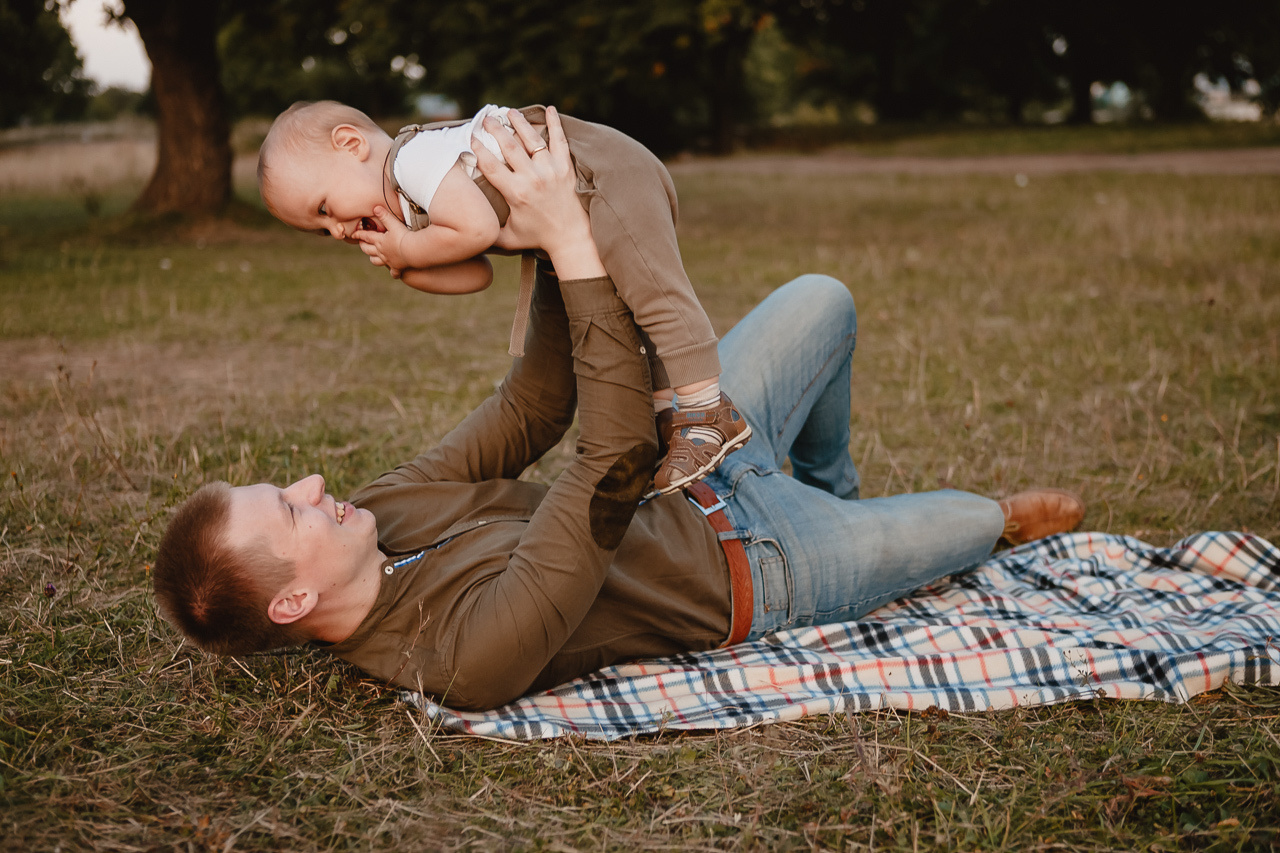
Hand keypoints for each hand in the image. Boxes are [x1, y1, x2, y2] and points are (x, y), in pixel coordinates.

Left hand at [354, 206, 411, 277]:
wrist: (413, 251)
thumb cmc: (403, 236)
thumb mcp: (394, 224)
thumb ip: (385, 215)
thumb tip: (375, 207)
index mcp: (379, 241)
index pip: (366, 237)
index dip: (359, 234)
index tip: (353, 234)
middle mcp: (381, 252)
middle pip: (368, 250)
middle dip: (364, 246)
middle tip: (362, 243)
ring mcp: (389, 261)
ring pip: (376, 261)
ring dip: (373, 259)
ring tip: (373, 256)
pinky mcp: (397, 267)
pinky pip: (393, 272)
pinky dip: (393, 272)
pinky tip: (394, 272)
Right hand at [471, 107, 603, 277]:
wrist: (570, 238)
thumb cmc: (537, 238)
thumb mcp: (508, 238)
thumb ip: (487, 232)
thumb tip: (466, 227)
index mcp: (516, 193)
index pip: (491, 165)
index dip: (478, 149)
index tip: (471, 138)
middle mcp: (532, 178)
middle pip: (509, 146)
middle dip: (496, 129)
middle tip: (487, 118)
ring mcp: (551, 170)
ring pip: (532, 139)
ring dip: (520, 122)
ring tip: (509, 111)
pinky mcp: (566, 168)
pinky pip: (560, 141)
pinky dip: (555, 124)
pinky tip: (549, 109)